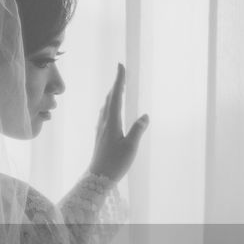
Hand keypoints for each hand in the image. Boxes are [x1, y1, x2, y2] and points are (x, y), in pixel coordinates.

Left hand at [88, 63, 148, 181]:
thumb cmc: (115, 164)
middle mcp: (104, 123)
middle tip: (121, 72)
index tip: (120, 65)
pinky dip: (110, 105)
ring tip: (118, 88)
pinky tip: (110, 110)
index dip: (119, 80)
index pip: (116, 96)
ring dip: (112, 95)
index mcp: (112, 122)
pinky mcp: (100, 136)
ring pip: (106, 106)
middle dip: (116, 84)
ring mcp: (101, 129)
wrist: (97, 178)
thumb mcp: (130, 147)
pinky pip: (105, 114)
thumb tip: (145, 115)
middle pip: (110, 99)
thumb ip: (138, 130)